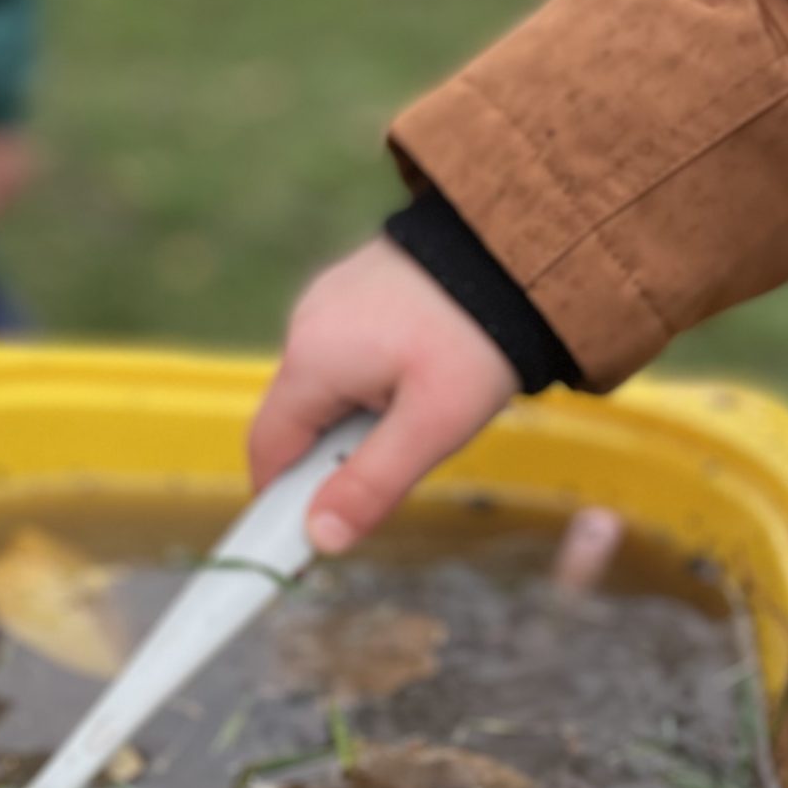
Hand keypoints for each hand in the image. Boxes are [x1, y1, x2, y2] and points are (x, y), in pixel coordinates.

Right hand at [248, 236, 517, 556]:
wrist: (520, 248)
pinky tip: (423, 374)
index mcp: (312, 361)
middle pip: (296, 420)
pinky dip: (372, 381)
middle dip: (333, 457)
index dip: (279, 501)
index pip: (267, 450)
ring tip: (425, 409)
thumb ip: (372, 484)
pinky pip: (347, 354)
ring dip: (358, 418)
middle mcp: (306, 325)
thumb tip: (320, 538)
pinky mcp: (355, 288)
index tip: (304, 538)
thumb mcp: (433, 425)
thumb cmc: (480, 335)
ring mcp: (328, 301)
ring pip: (324, 388)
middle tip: (399, 463)